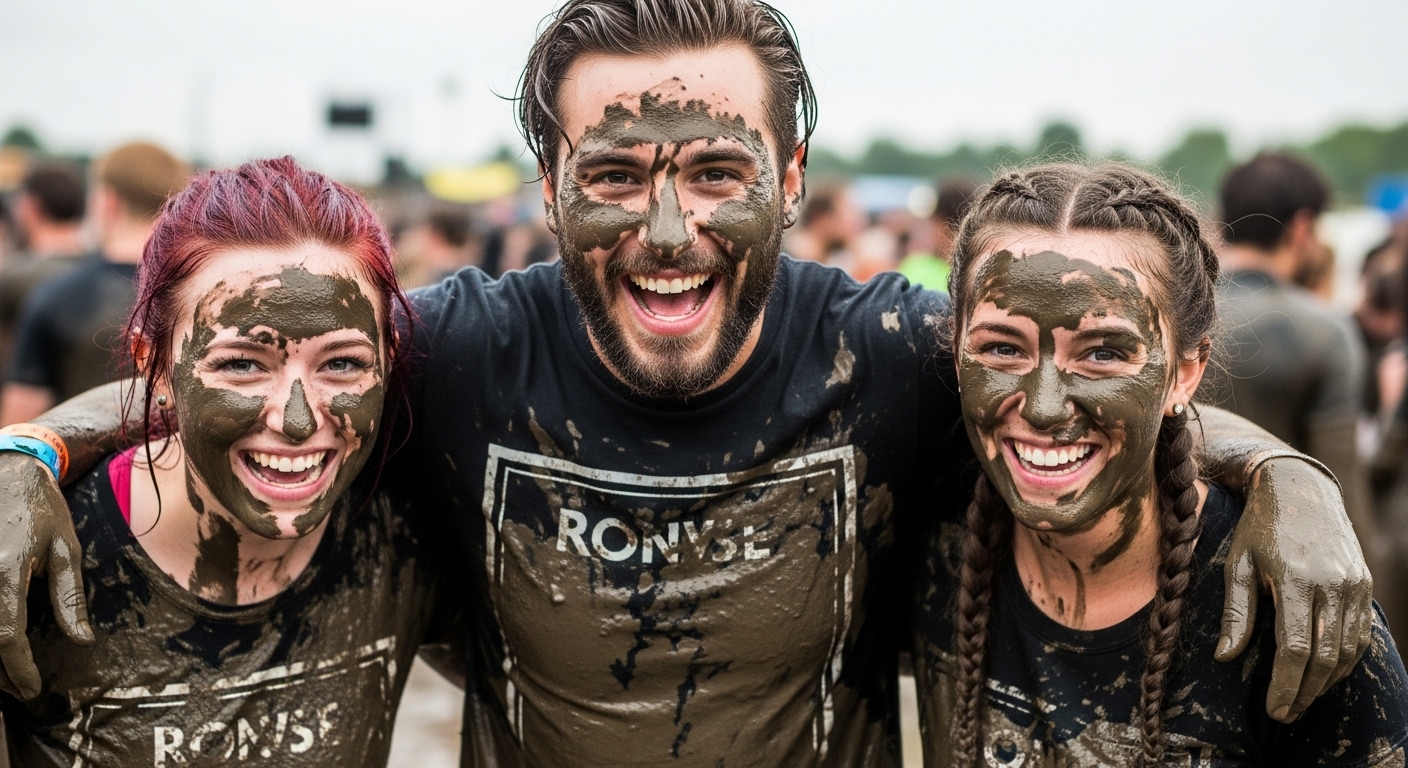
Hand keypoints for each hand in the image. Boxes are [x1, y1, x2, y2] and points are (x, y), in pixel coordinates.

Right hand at [0, 453, 91, 698]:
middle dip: (0, 672)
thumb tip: (82, 640)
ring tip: (9, 674)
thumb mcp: (66, 549)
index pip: (6, 634)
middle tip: (22, 688)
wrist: (8, 472)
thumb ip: (70, 597)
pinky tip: (0, 644)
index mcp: (5, 570)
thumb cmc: (42, 510)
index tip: (32, 689)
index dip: (18, 668)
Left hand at [1216, 457, 1372, 722]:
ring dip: (1326, 682)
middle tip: (1285, 713)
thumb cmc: (1259, 527)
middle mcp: (1333, 585)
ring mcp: (1353, 586)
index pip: (1297, 649)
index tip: (1273, 709)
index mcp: (1297, 580)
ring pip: (1348, 651)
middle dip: (1305, 692)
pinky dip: (1345, 661)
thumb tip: (1226, 657)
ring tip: (1300, 699)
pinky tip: (1324, 674)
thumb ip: (1236, 611)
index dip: (1286, 685)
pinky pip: (1360, 634)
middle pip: (1326, 658)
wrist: (1300, 489)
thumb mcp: (1238, 563)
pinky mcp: (1363, 585)